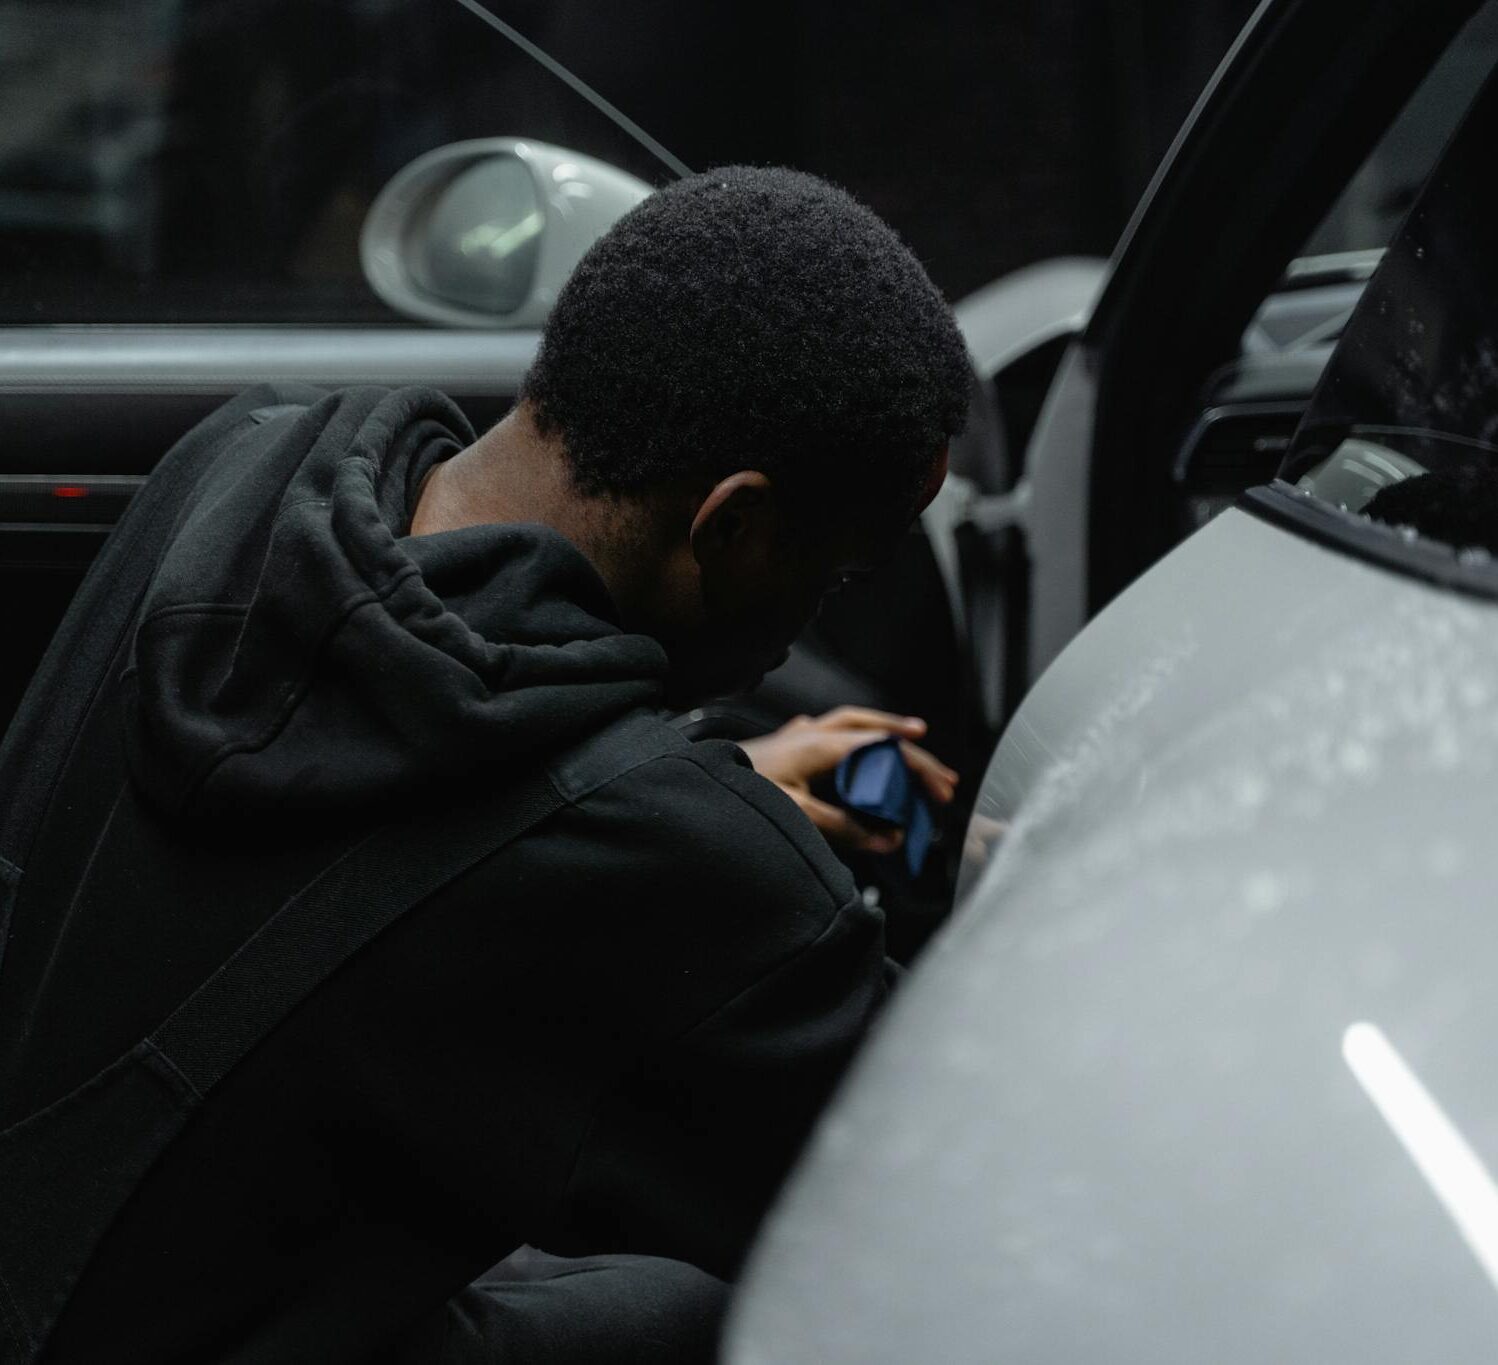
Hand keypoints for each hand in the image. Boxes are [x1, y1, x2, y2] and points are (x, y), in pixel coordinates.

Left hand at [740, 707, 958, 853]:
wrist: (699, 785)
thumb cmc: (743, 793)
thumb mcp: (798, 815)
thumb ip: (844, 827)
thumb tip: (887, 838)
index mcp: (822, 745)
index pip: (884, 748)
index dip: (917, 768)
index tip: (940, 790)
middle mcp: (813, 733)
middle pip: (874, 730)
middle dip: (911, 749)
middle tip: (939, 776)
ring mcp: (799, 736)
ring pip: (854, 725)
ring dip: (885, 735)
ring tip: (911, 745)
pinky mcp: (787, 745)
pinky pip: (831, 733)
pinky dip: (853, 739)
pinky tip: (855, 749)